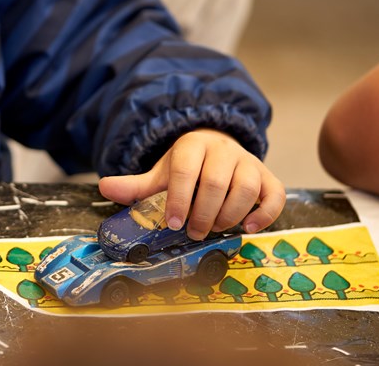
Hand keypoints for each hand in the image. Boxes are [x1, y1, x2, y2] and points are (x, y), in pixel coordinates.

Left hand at [97, 129, 284, 238]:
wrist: (216, 147)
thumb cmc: (187, 167)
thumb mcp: (160, 173)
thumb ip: (135, 185)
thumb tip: (103, 188)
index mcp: (192, 145)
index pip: (184, 170)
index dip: (178, 198)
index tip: (174, 223)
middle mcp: (223, 150)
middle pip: (215, 182)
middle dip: (202, 213)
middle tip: (194, 233)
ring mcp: (248, 162)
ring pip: (246, 188)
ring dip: (229, 215)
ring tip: (215, 229)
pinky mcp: (268, 176)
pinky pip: (274, 194)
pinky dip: (265, 214)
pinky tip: (249, 228)